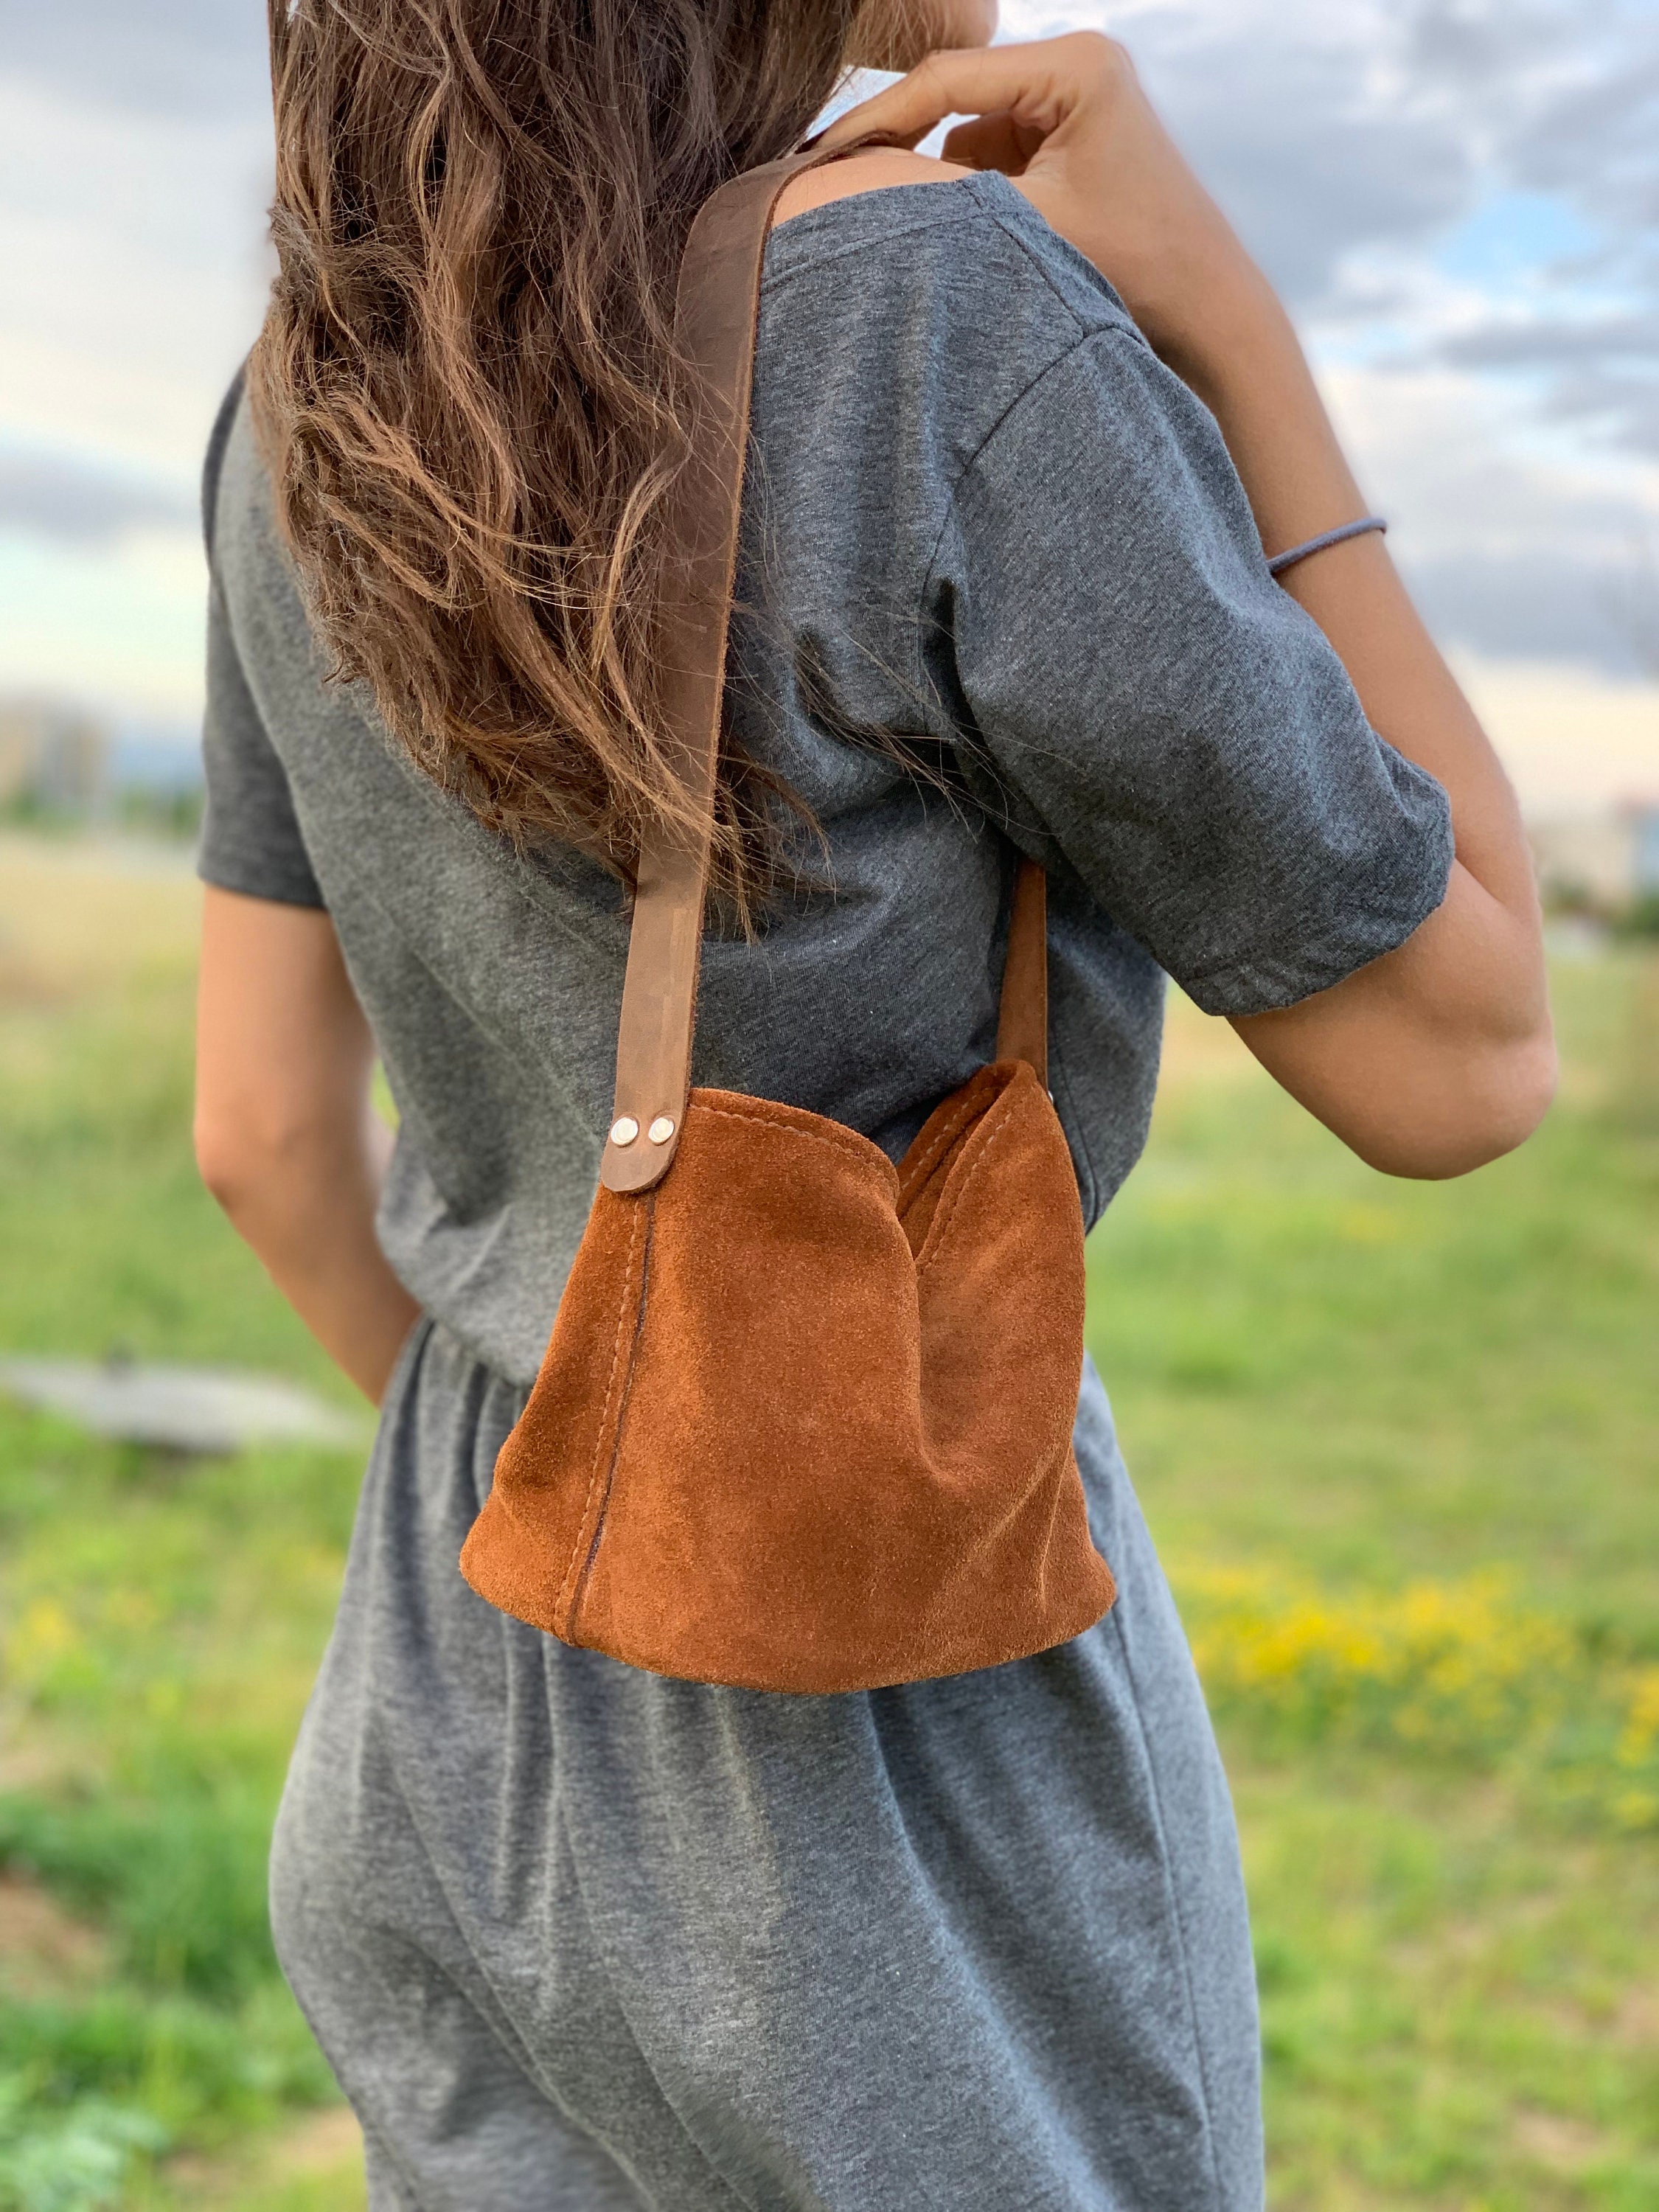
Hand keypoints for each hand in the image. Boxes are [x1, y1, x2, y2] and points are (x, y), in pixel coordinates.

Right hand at [822, 32, 1274, 380]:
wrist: (1208, 310)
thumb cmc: (1140, 268)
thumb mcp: (1028, 227)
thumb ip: (945, 196)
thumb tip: (856, 182)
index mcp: (1077, 65)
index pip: (947, 80)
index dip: (876, 122)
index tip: (818, 162)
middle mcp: (1077, 65)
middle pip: (954, 97)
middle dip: (900, 148)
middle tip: (828, 187)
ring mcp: (1071, 102)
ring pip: (967, 133)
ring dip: (939, 181)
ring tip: (899, 230)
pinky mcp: (1066, 141)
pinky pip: (991, 158)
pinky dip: (968, 197)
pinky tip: (958, 240)